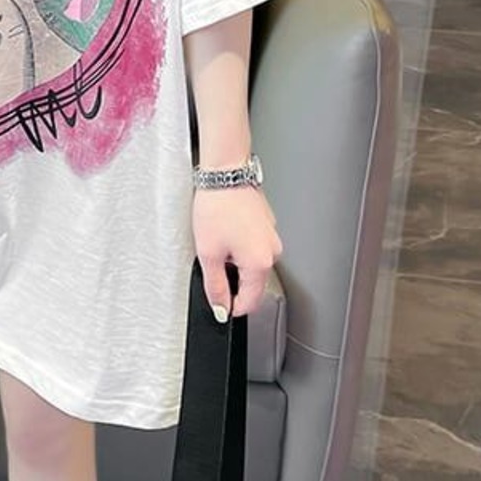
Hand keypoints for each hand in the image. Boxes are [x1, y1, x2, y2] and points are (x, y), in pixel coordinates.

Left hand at [191, 184, 282, 320]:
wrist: (225, 173)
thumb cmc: (217, 206)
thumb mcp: (208, 252)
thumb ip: (215, 285)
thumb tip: (221, 307)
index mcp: (260, 263)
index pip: (250, 302)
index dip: (231, 306)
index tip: (219, 304)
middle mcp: (272, 251)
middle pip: (254, 284)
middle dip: (233, 283)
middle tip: (211, 266)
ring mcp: (271, 237)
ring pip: (253, 264)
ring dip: (236, 264)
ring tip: (217, 243)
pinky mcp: (266, 225)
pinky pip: (254, 247)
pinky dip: (240, 247)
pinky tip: (225, 232)